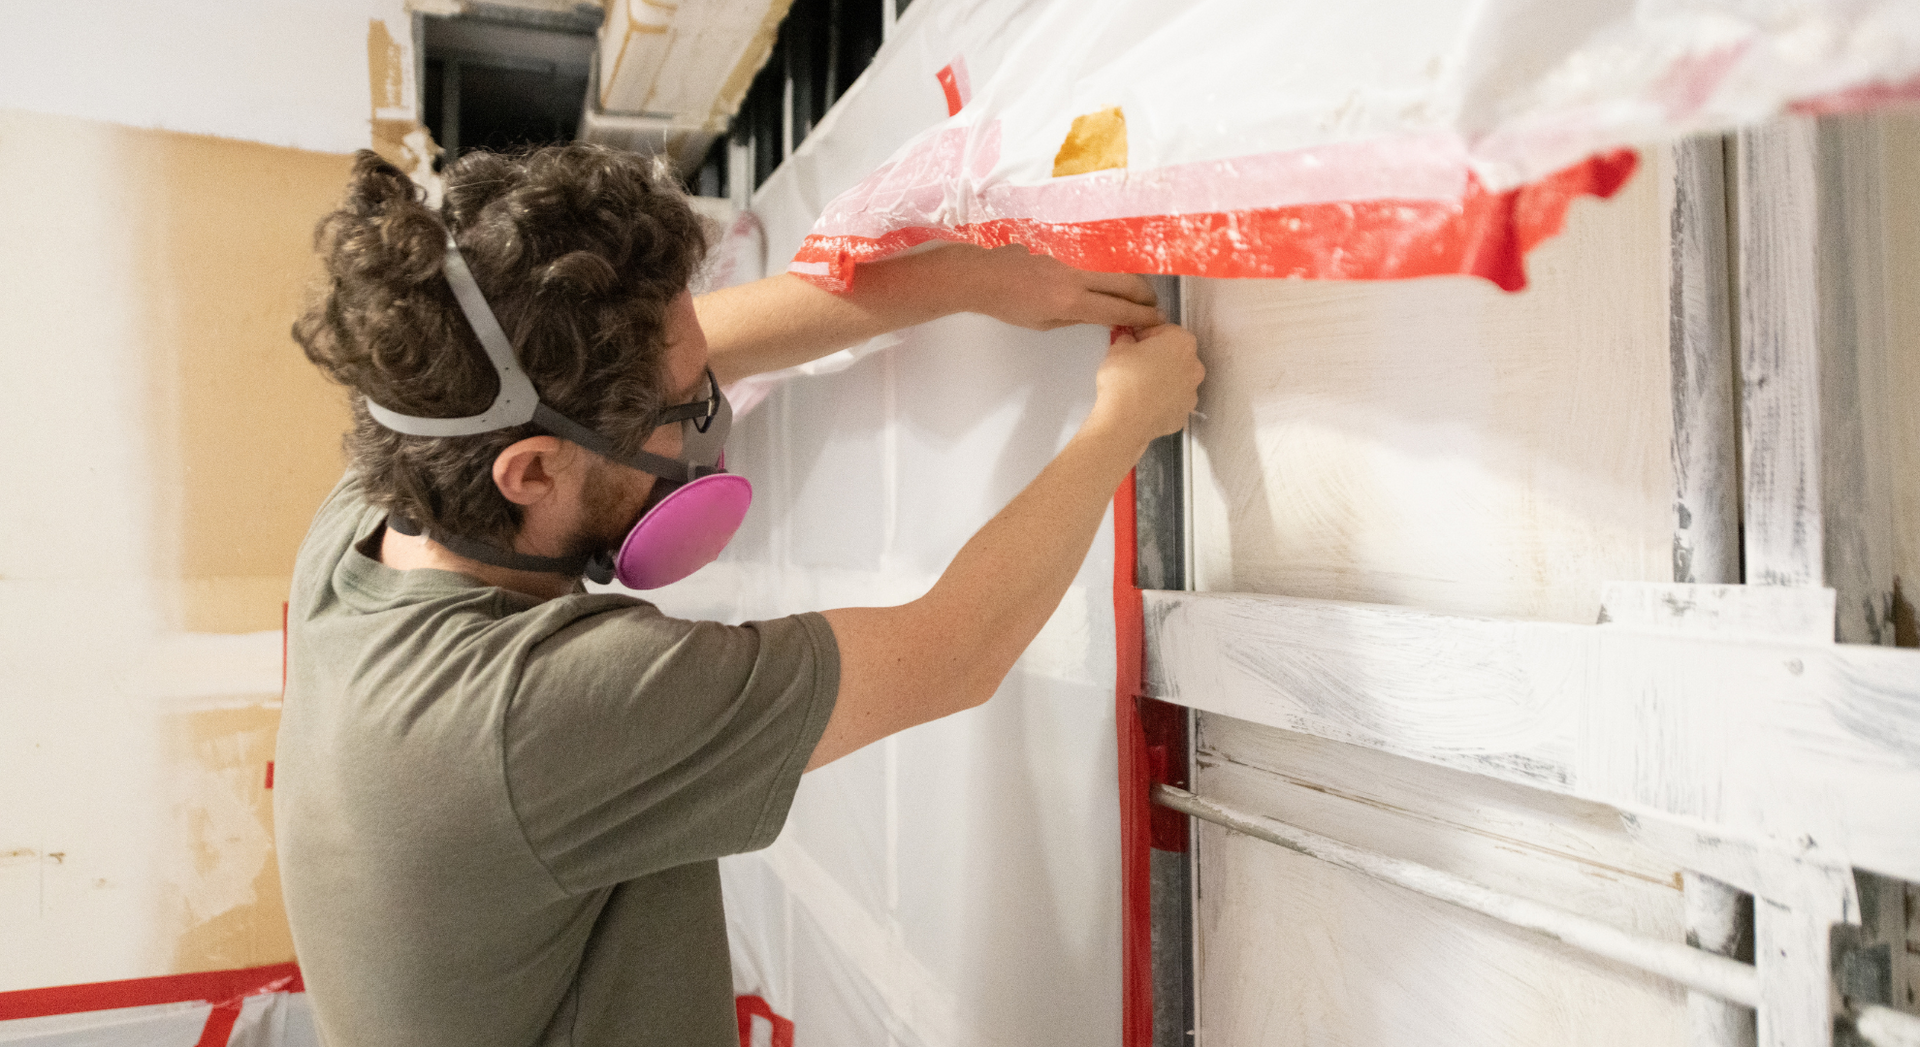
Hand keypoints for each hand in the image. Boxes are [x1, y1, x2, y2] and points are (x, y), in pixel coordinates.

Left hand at [943, 244, 1161, 330]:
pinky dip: (1096, 281)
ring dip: (1123, 286)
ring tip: (1129, 298)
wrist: (982, 275)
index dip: (1141, 316)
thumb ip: (1072, 318)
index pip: (1116, 310)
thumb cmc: (1008, 306)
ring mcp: (1068, 263)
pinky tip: (1087, 288)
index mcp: (1072, 302)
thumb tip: (1094, 314)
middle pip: (1124, 283)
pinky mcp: (1059, 255)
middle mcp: (1076, 279)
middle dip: (1144, 295)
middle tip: (1155, 305)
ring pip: (1107, 274)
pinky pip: (1085, 269)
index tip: (1157, 320)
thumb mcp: (1042, 324)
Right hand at [1091, 324, 1203, 443]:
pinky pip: (1173, 401)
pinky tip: (1143, 402)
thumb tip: (1128, 341)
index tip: (1134, 343)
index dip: (1146, 335)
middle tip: (1135, 363)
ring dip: (1162, 379)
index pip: (1165, 331)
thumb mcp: (1118, 348)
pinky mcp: (1184, 413)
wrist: (1125, 421)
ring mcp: (1191, 392)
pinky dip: (1161, 400)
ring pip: (1176, 379)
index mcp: (1181, 342)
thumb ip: (1126, 339)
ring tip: (1138, 385)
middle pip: (1175, 355)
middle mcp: (1194, 365)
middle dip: (1158, 357)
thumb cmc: (1124, 380)